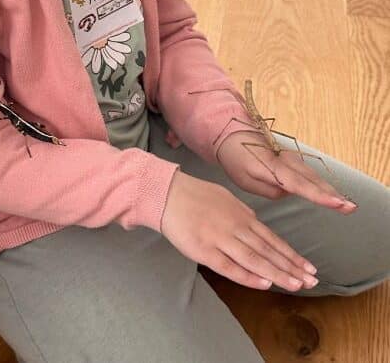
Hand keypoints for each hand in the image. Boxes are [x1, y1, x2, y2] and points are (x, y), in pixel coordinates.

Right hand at [161, 170, 318, 290]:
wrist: (168, 193)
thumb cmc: (195, 195)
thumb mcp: (225, 198)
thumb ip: (242, 214)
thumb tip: (257, 226)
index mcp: (242, 215)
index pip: (272, 239)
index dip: (292, 255)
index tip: (309, 267)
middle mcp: (236, 227)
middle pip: (268, 251)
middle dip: (292, 267)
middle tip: (311, 280)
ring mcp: (221, 239)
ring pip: (255, 259)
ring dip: (277, 273)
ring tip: (296, 285)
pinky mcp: (205, 251)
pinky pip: (230, 267)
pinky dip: (248, 276)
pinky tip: (264, 284)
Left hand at [216, 130, 356, 213]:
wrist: (232, 133)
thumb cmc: (236, 158)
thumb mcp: (245, 180)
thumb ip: (269, 190)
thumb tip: (288, 193)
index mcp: (272, 168)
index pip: (299, 185)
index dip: (318, 195)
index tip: (336, 203)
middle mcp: (286, 161)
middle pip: (312, 180)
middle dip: (332, 194)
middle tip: (350, 208)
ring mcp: (290, 158)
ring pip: (313, 175)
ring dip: (330, 189)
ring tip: (346, 204)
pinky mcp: (291, 158)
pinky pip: (309, 172)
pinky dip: (321, 183)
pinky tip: (331, 193)